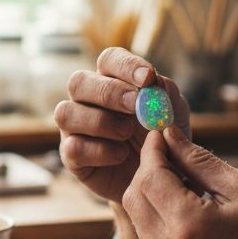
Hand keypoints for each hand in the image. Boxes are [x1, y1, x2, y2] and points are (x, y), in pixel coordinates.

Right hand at [55, 47, 191, 203]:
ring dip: (99, 121)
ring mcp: (75, 127)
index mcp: (112, 79)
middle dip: (108, 92)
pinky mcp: (72, 155)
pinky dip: (98, 151)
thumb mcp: (171, 113)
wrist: (156, 178)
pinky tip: (120, 155)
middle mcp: (86, 99)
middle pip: (78, 82)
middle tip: (134, 106)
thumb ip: (164, 94)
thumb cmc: (161, 138)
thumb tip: (153, 81)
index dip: (125, 66)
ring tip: (127, 133)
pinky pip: (72, 147)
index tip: (147, 78)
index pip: (109, 60)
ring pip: (66, 113)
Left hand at [120, 126, 237, 238]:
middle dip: (147, 170)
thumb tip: (168, 135)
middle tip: (171, 155)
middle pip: (135, 197)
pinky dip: (159, 217)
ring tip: (184, 182)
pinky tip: (186, 208)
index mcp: (190, 226)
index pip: (150, 178)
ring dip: (152, 194)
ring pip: (138, 218)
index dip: (152, 151)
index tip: (161, 135)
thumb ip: (198, 160)